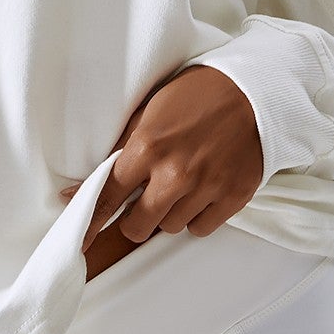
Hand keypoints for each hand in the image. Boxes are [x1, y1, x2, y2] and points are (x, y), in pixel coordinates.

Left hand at [60, 65, 263, 258]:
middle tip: (144, 202)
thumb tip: (78, 190)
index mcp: (147, 147)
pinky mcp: (233, 197)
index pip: (108, 197)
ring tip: (182, 185)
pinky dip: (198, 216)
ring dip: (170, 214)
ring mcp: (207, 187)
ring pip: (171, 228)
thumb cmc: (197, 96)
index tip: (81, 242)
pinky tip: (202, 192)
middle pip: (137, 226)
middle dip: (135, 219)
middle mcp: (175, 173)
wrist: (254, 91)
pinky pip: (202, 228)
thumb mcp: (150, 112)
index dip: (92, 222)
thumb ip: (119, 151)